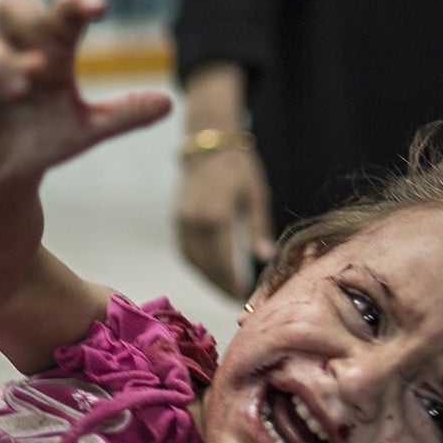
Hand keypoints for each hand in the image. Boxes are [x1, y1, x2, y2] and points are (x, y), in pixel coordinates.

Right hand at [0, 0, 171, 188]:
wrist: (6, 173)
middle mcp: (15, 54)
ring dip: (4, 61)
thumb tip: (168, 102)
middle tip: (58, 34)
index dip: (77, 2)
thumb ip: (123, 114)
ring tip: (29, 79)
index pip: (61, 12)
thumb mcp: (89, 128)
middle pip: (10, 6)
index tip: (101, 7)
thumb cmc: (45, 136)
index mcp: (50, 51)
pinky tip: (10, 97)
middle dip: (31, 15)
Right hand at [175, 146, 271, 298]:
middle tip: (236, 299)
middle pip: (205, 267)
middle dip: (220, 286)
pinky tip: (211, 270)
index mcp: (217, 218)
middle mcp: (195, 223)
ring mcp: (182, 221)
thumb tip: (265, 258)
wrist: (208, 143)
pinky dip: (197, 264)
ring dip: (208, 278)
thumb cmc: (240, 168)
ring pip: (193, 261)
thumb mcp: (257, 197)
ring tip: (225, 288)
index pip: (222, 263)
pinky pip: (185, 250)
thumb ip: (259, 229)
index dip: (232, 284)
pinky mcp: (176, 218)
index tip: (243, 298)